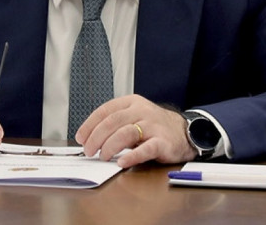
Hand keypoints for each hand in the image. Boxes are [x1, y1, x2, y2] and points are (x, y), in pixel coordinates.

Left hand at [75, 95, 196, 168]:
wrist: (184, 131)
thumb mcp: (134, 117)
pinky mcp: (162, 141)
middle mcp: (142, 111)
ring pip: (126, 133)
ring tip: (103, 157)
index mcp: (132, 103)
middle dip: (96, 137)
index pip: (105, 110)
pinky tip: (122, 162)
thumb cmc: (153, 126)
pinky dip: (132, 156)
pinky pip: (146, 148)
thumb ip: (115, 124)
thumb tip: (88, 138)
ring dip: (110, 146)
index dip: (90, 124)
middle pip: (113, 122)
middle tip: (89, 151)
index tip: (81, 137)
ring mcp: (153, 125)